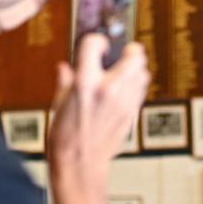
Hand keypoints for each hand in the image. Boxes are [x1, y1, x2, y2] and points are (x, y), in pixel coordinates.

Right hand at [48, 35, 149, 178]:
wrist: (80, 163)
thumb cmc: (66, 138)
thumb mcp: (59, 103)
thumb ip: (65, 81)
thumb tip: (65, 68)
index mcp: (86, 82)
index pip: (95, 43)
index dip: (97, 40)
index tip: (98, 45)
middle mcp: (109, 89)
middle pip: (134, 55)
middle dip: (128, 51)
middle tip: (122, 52)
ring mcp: (124, 101)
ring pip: (143, 72)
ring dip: (135, 68)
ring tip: (124, 71)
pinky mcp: (132, 113)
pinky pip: (141, 90)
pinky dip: (136, 85)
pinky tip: (125, 89)